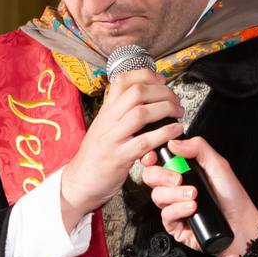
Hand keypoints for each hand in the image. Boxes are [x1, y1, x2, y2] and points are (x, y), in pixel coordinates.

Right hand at [58, 70, 182, 230]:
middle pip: (137, 92)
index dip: (146, 75)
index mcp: (106, 111)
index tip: (162, 80)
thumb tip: (146, 99)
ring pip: (141, 113)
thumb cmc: (96, 155)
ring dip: (166, 109)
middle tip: (175, 100)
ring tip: (178, 113)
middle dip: (162, 92)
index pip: (123, 80)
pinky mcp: (119, 157)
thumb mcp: (105, 127)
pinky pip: (144, 141)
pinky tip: (175, 131)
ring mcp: (112, 138)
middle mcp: (108, 120)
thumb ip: (121, 113)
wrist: (79, 181)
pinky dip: (164, 133)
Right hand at [140, 135, 257, 256]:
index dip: (151, 157)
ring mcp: (174, 206)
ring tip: (194, 196)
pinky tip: (192, 208)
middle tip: (179, 179)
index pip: (158, 160)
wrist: (240, 224)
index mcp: (183, 171)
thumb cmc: (232, 197)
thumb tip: (174, 142)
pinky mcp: (174, 225)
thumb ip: (198, 148)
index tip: (154, 157)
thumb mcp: (218, 165)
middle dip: (162, 176)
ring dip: (175, 194)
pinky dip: (178, 209)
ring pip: (157, 196)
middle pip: (150, 177)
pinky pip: (165, 215)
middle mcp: (176, 187)